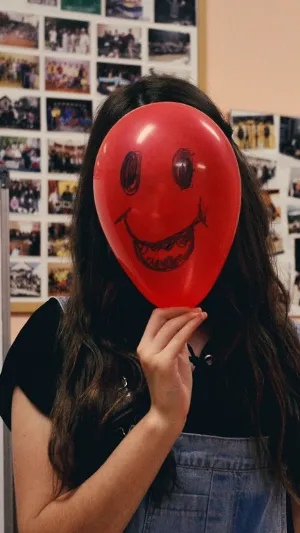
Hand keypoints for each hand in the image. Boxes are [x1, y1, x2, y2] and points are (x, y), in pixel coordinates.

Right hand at [137, 307, 207, 432]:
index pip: (155, 318)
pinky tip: (199, 322)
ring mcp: (152, 356)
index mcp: (144, 346)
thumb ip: (176, 343)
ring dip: (189, 317)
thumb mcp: (174, 359)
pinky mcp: (164, 363)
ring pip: (171, 326)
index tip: (188, 308)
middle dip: (181, 310)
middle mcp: (144, 349)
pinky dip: (191, 327)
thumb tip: (186, 326)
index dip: (172, 309)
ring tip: (202, 314)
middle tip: (197, 309)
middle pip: (161, 317)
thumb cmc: (173, 388)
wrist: (168, 413)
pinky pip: (179, 338)